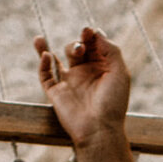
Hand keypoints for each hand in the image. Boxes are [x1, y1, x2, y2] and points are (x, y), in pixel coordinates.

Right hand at [37, 27, 130, 147]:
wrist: (99, 130)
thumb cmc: (113, 103)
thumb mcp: (119, 72)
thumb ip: (110, 49)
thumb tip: (96, 32)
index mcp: (101, 69)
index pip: (93, 45)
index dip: (90, 35)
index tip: (89, 31)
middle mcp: (85, 74)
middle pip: (77, 49)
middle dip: (79, 43)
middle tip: (82, 48)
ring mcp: (69, 83)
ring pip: (56, 58)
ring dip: (56, 47)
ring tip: (62, 46)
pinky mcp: (56, 92)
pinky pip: (45, 75)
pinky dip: (42, 63)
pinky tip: (46, 55)